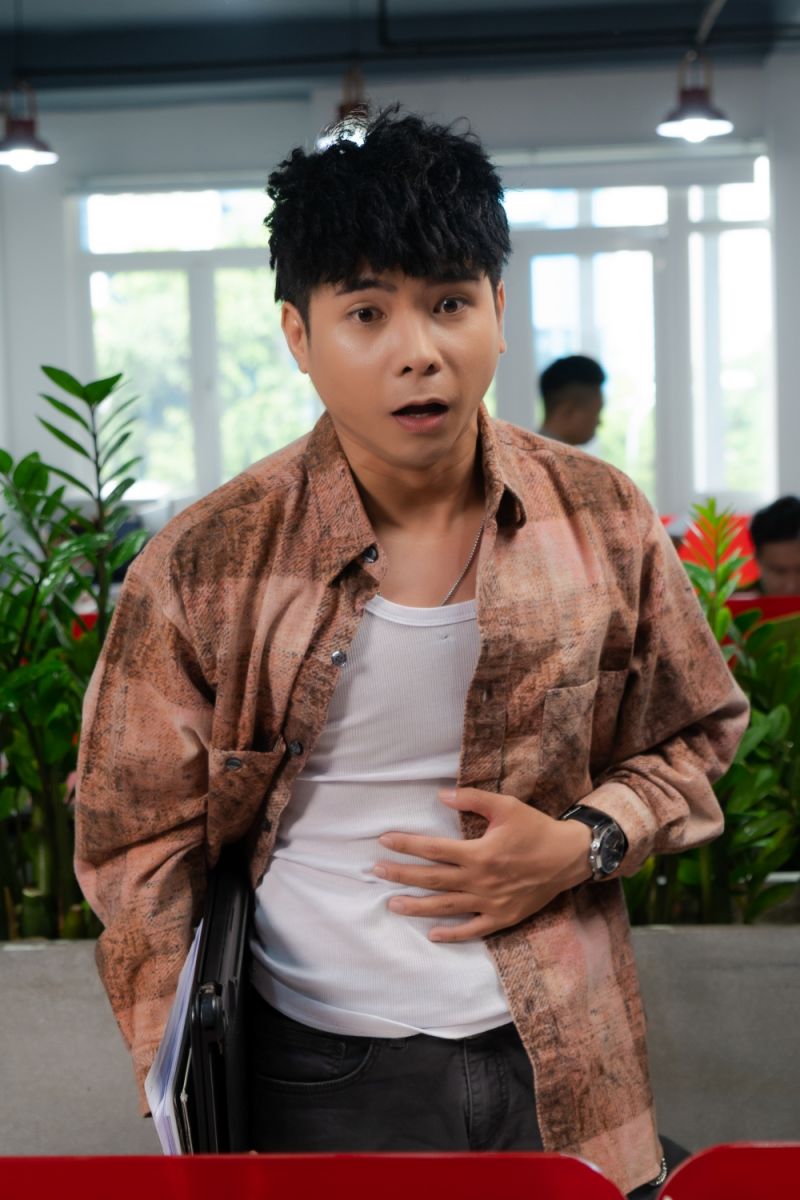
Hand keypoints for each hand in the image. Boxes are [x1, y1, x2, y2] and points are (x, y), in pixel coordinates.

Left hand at [373, 787, 591, 941]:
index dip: (407, 844)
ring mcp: (491, 902)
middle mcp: (481, 880)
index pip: (434, 849)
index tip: (384, 841)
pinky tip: (433, 935)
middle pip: (433, 879)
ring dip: (417, 906)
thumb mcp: (506, 806)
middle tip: (376, 872)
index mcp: (479, 853)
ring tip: (393, 904)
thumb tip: (441, 795)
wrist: (569, 856)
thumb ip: (472, 800)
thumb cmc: (536, 828)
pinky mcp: (503, 917)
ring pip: (446, 907)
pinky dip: (453, 934)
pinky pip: (473, 930)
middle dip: (402, 875)